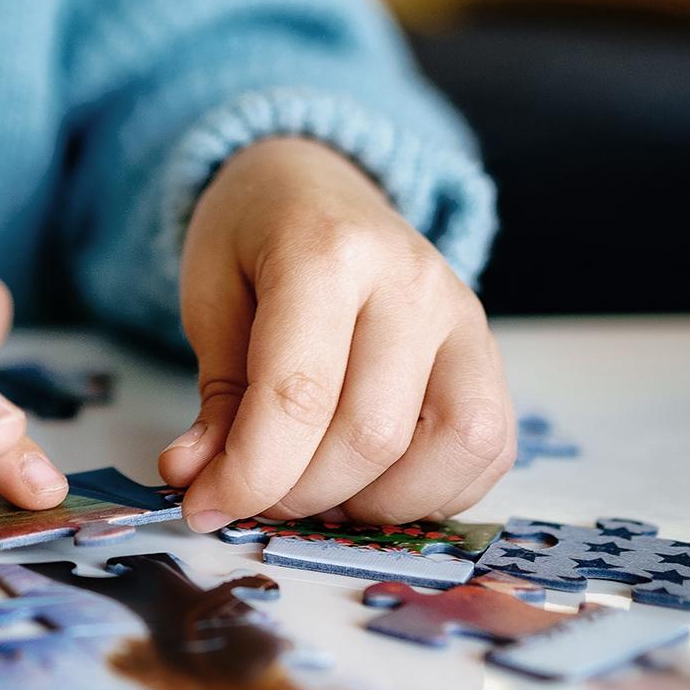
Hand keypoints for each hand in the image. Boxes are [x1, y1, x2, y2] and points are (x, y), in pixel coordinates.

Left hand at [159, 137, 512, 530]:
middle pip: (371, 435)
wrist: (317, 182)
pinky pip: (488, 449)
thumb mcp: (210, 297)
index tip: (206, 506)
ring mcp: (464, 316)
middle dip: (301, 493)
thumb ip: (217, 396)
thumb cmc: (255, 238)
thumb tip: (198, 479)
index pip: (299, 395)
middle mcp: (412, 282)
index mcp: (327, 251)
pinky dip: (433, 491)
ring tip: (317, 490)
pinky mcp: (490, 352)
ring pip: (450, 449)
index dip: (250, 473)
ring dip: (375, 502)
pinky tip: (372, 482)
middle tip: (254, 495)